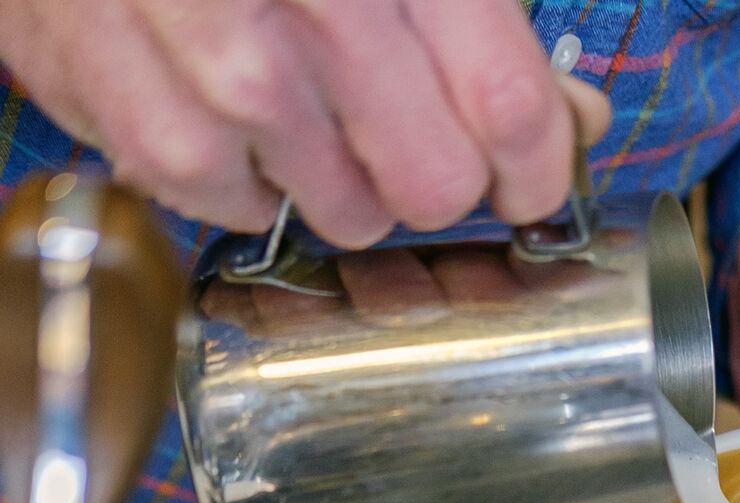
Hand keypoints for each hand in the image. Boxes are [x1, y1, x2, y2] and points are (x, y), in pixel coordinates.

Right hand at [0, 0, 609, 245]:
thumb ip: (483, 21)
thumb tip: (570, 117)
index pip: (509, 107)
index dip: (535, 171)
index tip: (527, 187)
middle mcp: (312, 9)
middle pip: (432, 187)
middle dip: (433, 183)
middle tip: (405, 144)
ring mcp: (219, 70)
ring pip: (343, 214)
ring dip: (339, 185)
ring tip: (303, 114)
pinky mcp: (137, 115)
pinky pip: (235, 209)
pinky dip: (244, 185)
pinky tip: (231, 125)